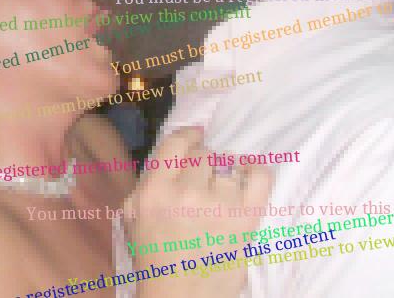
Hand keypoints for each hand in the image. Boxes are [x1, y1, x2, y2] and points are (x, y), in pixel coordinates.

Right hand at [124, 127, 272, 297]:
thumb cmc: (155, 257)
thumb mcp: (133, 216)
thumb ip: (148, 181)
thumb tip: (173, 152)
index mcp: (155, 191)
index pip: (177, 143)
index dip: (189, 135)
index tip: (196, 136)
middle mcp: (186, 192)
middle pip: (204, 154)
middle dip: (203, 164)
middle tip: (202, 181)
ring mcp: (220, 204)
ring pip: (228, 166)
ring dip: (224, 175)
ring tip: (221, 192)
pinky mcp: (246, 218)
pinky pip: (260, 177)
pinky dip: (256, 172)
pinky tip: (248, 176)